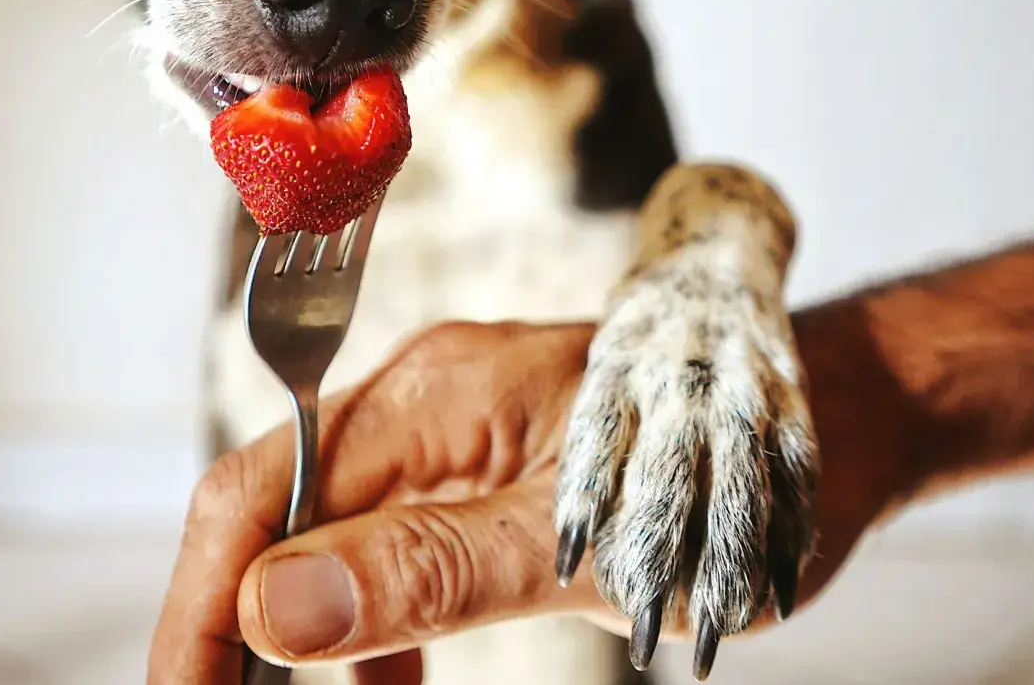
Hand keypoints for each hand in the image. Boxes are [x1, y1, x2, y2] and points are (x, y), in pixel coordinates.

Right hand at [146, 316, 919, 682]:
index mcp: (429, 396)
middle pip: (269, 514)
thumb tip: (274, 606)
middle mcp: (421, 400)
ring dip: (294, 637)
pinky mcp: (483, 466)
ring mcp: (450, 431)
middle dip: (231, 630)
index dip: (197, 609)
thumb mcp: (584, 544)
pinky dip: (369, 628)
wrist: (836, 419)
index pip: (254, 494)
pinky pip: (387, 544)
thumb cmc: (732, 467)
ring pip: (321, 537)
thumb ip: (433, 570)